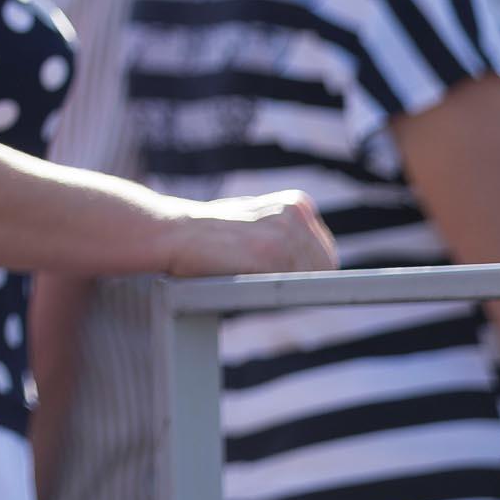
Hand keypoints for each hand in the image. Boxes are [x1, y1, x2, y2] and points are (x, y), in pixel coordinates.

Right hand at [160, 189, 337, 277]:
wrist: (174, 232)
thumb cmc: (209, 231)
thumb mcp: (258, 219)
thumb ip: (286, 231)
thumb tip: (316, 259)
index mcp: (298, 203)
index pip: (325, 253)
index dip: (305, 272)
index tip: (275, 274)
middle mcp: (298, 213)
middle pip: (325, 266)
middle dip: (301, 280)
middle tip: (262, 279)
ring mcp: (286, 233)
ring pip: (311, 280)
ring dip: (286, 290)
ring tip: (251, 278)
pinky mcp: (271, 254)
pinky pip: (293, 287)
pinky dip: (278, 295)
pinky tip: (253, 285)